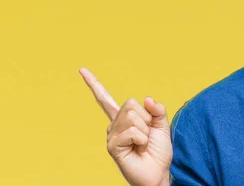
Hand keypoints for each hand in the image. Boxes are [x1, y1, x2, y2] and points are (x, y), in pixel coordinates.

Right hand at [79, 67, 171, 185]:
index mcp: (123, 118)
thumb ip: (157, 110)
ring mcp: (111, 135)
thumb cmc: (157, 152)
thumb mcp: (162, 126)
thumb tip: (147, 98)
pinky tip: (139, 148)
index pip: (105, 98)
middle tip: (146, 135)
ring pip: (133, 117)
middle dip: (146, 119)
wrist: (158, 173)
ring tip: (142, 144)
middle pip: (130, 104)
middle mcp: (113, 125)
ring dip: (145, 131)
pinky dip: (142, 139)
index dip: (93, 83)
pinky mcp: (112, 146)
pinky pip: (133, 131)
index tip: (81, 70)